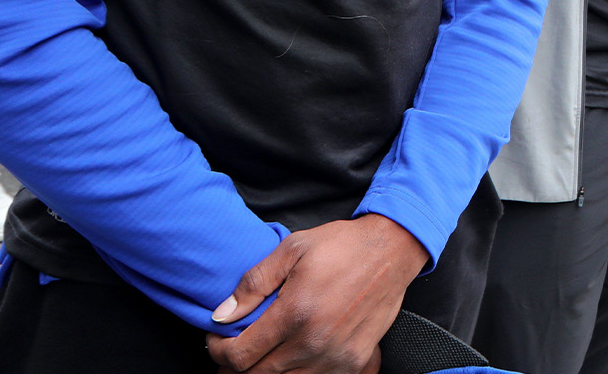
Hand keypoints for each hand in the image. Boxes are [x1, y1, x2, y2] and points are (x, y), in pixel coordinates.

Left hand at [205, 214, 425, 373]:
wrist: (392, 251)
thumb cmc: (343, 246)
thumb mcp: (291, 249)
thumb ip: (253, 284)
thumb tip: (222, 315)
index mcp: (296, 312)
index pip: (240, 355)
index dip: (218, 352)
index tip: (215, 340)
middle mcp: (315, 341)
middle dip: (235, 368)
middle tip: (229, 353)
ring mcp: (336, 356)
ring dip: (264, 372)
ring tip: (256, 357)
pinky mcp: (354, 361)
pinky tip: (289, 359)